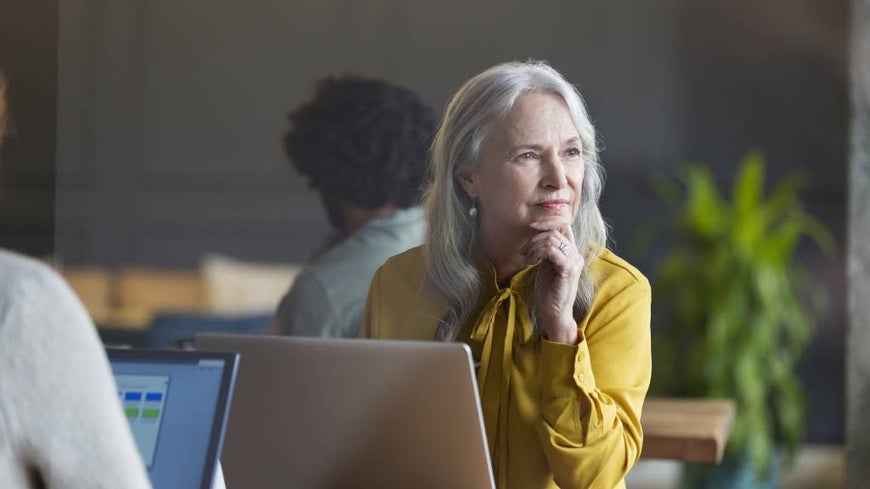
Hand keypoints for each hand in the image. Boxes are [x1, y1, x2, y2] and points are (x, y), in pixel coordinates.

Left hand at [521, 216, 583, 343]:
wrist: (554, 313)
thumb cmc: (549, 291)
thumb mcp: (546, 265)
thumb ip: (547, 250)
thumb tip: (538, 235)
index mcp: (572, 252)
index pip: (564, 226)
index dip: (548, 221)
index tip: (532, 225)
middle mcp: (576, 255)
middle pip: (555, 232)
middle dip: (534, 238)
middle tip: (524, 252)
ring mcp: (574, 262)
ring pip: (552, 240)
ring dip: (533, 247)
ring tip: (526, 259)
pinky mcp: (567, 270)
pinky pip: (552, 251)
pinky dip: (537, 253)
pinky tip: (531, 262)